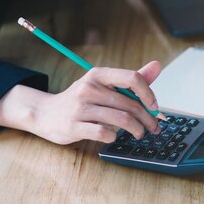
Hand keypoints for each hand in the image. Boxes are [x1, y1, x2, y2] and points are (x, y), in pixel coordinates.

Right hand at [0, 61, 162, 144]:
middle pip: (130, 105)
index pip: (132, 78)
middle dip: (148, 119)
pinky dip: (115, 137)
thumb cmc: (82, 100)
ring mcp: (80, 107)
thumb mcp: (103, 85)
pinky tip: (115, 137)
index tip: (155, 108)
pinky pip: (104, 133)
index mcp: (98, 75)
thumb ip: (130, 80)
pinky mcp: (74, 126)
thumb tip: (157, 66)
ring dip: (137, 130)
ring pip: (121, 120)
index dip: (149, 94)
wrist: (46, 114)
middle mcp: (89, 88)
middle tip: (154, 128)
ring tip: (140, 134)